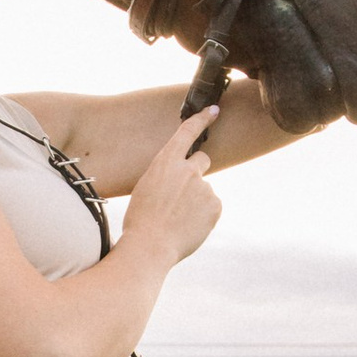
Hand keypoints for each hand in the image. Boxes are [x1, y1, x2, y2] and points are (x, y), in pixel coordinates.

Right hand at [119, 105, 222, 267]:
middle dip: (196, 172)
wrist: (150, 245)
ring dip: (196, 200)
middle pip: (202, 160)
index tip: (214, 111)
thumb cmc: (141, 219)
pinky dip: (203, 215)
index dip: (201, 119)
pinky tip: (188, 226)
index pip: (187, 133)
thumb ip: (166, 176)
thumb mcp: (146, 187)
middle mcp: (189, 170)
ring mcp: (204, 187)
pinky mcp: (215, 205)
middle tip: (182, 194)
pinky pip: (211, 206)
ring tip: (177, 219)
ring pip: (204, 190)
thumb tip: (180, 180)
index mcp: (166, 162)